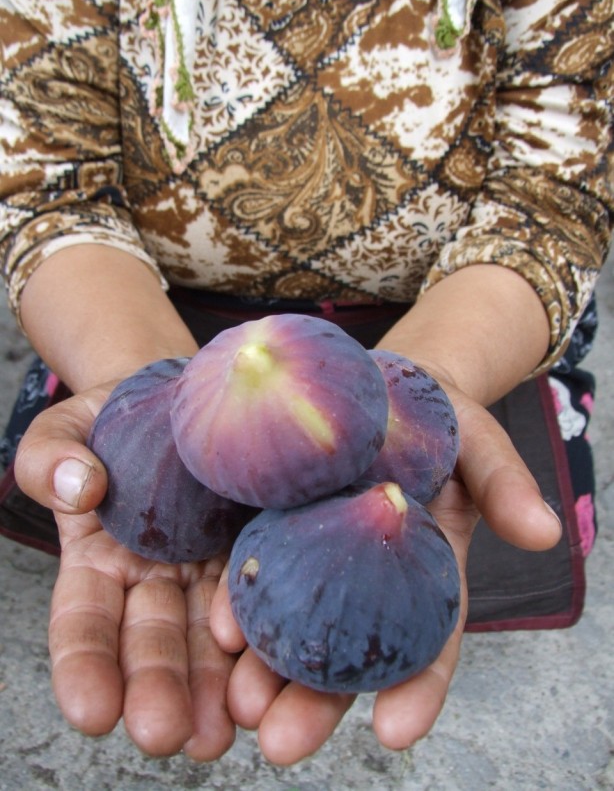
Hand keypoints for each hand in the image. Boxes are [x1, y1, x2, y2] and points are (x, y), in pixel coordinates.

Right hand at [14, 388, 235, 759]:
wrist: (177, 395)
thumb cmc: (112, 416)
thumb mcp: (67, 428)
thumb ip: (50, 459)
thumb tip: (79, 489)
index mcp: (98, 558)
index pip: (84, 620)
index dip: (85, 665)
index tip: (92, 713)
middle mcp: (155, 578)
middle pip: (152, 640)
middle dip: (157, 690)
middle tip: (169, 736)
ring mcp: (208, 570)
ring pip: (208, 636)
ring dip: (213, 688)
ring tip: (221, 734)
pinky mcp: (253, 550)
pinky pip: (260, 594)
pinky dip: (264, 635)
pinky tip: (271, 673)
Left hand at [209, 383, 562, 764]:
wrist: (378, 382)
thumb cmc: (436, 414)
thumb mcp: (477, 440)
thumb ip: (504, 483)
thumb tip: (544, 533)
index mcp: (423, 568)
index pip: (427, 637)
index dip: (417, 687)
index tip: (395, 732)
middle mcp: (365, 575)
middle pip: (346, 650)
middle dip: (316, 701)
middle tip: (281, 743)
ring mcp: (315, 551)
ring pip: (292, 622)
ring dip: (265, 668)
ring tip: (238, 704)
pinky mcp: (273, 522)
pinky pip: (257, 565)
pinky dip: (239, 601)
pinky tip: (214, 629)